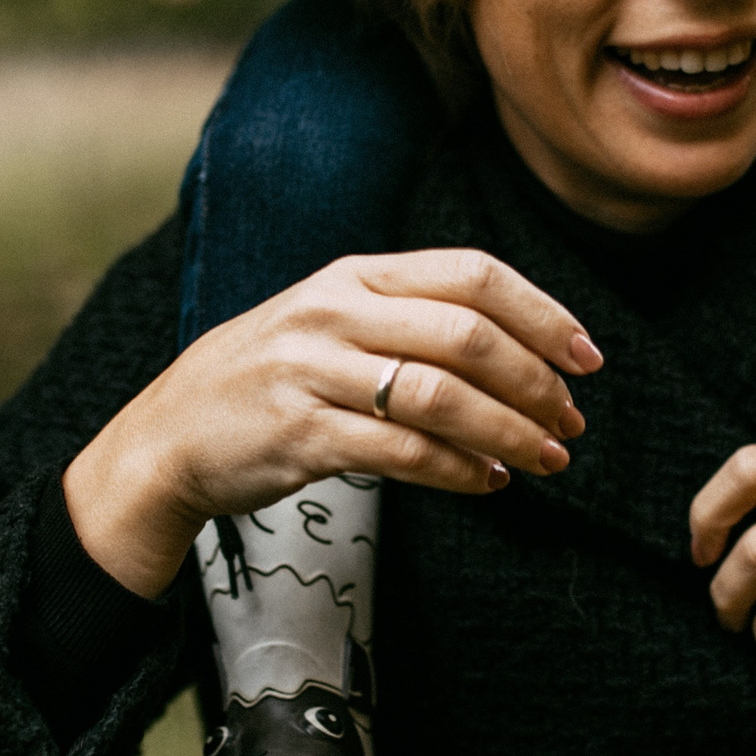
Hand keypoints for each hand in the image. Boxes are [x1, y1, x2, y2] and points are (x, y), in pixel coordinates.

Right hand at [64, 250, 602, 597]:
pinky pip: (402, 451)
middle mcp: (335, 312)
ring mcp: (313, 372)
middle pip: (467, 333)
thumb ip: (412, 317)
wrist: (168, 436)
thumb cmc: (270, 378)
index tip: (587, 354)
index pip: (472, 273)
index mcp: (355, 274)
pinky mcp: (300, 435)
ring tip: (548, 457)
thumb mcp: (332, 320)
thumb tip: (520, 342)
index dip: (542, 312)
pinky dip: (459, 468)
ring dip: (510, 430)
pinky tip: (490, 481)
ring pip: (441, 395)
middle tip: (573, 419)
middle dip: (537, 380)